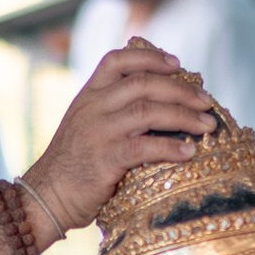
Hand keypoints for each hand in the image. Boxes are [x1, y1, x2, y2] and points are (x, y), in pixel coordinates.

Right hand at [23, 38, 215, 237]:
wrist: (45, 197)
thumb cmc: (74, 166)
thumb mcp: (86, 126)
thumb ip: (113, 112)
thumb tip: (162, 106)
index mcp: (88, 96)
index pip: (117, 60)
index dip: (150, 57)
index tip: (177, 63)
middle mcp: (92, 108)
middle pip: (143, 84)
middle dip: (181, 90)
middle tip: (207, 102)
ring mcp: (97, 132)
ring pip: (148, 111)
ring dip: (184, 117)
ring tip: (208, 126)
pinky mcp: (104, 160)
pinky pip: (144, 148)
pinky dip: (171, 148)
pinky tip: (190, 152)